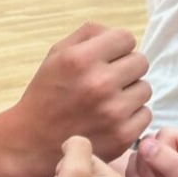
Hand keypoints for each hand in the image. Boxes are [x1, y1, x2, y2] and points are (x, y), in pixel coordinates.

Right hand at [13, 22, 150, 176]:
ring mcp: (113, 111)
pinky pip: (145, 114)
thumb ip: (87, 35)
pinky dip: (131, 116)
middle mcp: (99, 83)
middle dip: (125, 68)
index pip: (126, 37)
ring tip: (107, 101)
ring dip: (130, 93)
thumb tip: (116, 34)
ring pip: (145, 88)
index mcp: (80, 59)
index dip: (117, 47)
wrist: (31, 142)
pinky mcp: (122, 135)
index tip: (107, 58)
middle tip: (107, 81)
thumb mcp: (56, 55)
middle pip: (140, 61)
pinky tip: (111, 119)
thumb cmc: (46, 94)